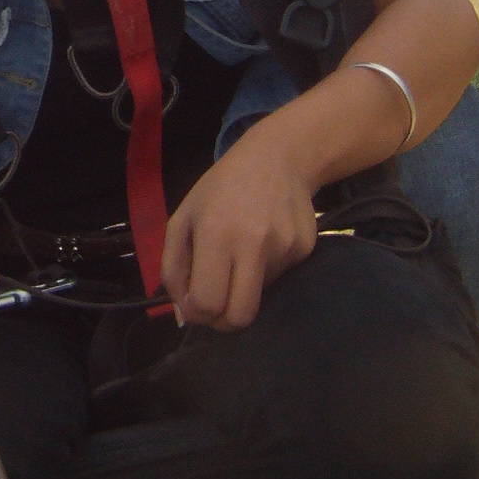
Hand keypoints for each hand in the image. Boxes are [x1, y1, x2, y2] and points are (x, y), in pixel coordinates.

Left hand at [161, 125, 318, 330]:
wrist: (279, 157)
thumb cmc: (221, 188)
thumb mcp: (183, 218)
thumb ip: (173, 267)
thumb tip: (184, 312)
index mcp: (216, 233)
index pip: (208, 303)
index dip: (198, 313)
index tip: (195, 302)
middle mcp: (253, 244)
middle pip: (240, 317)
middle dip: (224, 321)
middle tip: (217, 303)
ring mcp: (284, 247)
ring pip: (260, 297)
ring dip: (244, 286)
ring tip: (243, 252)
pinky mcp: (305, 249)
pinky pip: (279, 278)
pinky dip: (266, 269)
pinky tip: (264, 240)